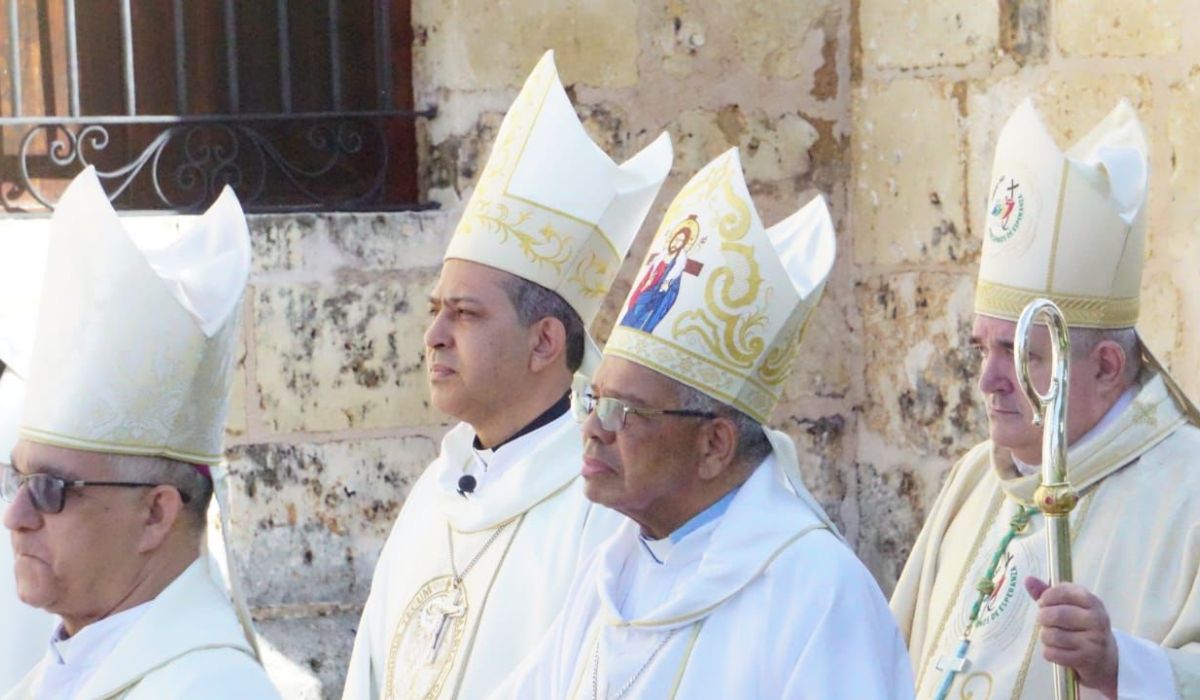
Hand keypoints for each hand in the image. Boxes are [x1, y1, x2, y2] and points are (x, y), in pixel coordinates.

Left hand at [1025, 577, 1118, 698]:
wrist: (1104, 655)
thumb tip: (1028, 579)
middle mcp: (1096, 620)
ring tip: (1049, 634)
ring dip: (1045, 635)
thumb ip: (1048, 593)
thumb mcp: (1070, 605)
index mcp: (1092, 602)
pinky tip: (1054, 649)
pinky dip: (1048, 652)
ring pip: (1053, 635)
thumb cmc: (1081, 624)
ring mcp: (1093, 641)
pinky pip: (1054, 653)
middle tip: (1043, 620)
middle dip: (1043, 617)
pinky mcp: (1086, 659)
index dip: (1047, 597)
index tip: (1043, 603)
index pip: (1064, 592)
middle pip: (1057, 615)